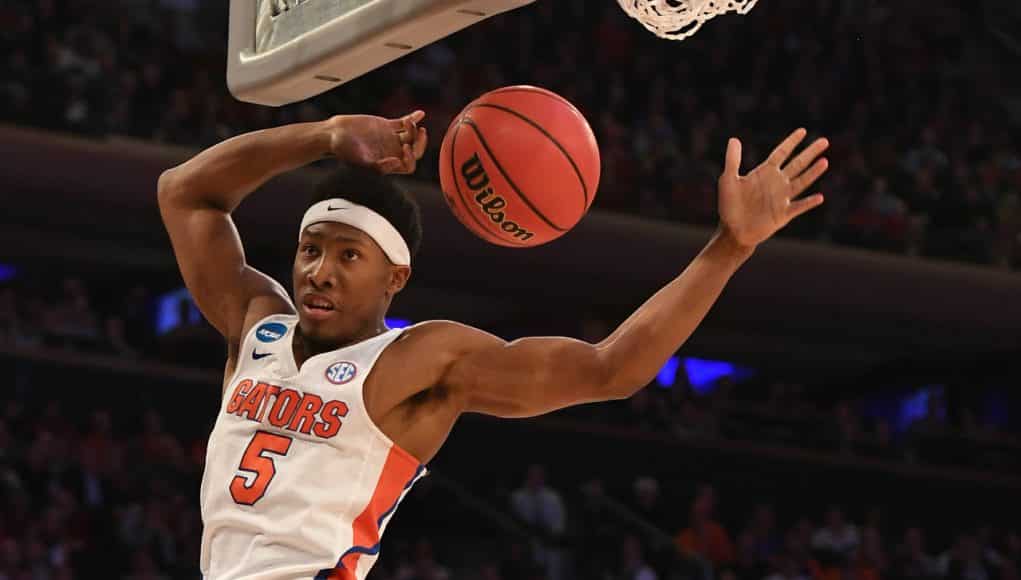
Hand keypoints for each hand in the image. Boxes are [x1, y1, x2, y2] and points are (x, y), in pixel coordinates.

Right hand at [328, 110, 427, 173]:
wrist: (334, 134)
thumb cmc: (345, 151)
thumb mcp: (361, 162)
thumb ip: (380, 166)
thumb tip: (398, 163)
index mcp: (388, 164)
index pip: (409, 165)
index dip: (412, 158)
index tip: (405, 147)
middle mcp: (392, 152)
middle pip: (414, 150)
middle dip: (420, 143)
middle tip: (421, 133)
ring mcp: (390, 139)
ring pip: (410, 136)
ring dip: (414, 129)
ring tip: (410, 123)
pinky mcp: (386, 126)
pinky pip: (403, 123)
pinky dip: (412, 118)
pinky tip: (421, 113)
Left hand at [717, 128, 829, 249]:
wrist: (733, 230)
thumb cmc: (729, 205)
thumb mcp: (728, 180)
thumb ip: (732, 160)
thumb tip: (734, 139)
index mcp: (765, 173)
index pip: (781, 153)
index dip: (791, 142)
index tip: (803, 131)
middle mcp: (776, 183)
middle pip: (797, 164)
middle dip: (810, 153)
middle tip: (824, 141)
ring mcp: (782, 198)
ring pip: (801, 182)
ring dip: (812, 173)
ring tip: (824, 162)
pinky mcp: (783, 214)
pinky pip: (798, 207)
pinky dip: (808, 203)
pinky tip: (819, 197)